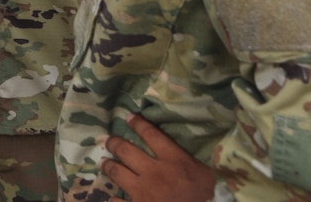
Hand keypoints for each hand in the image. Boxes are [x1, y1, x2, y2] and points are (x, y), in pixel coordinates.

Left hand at [101, 114, 216, 201]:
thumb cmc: (207, 195)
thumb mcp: (207, 173)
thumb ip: (194, 159)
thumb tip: (196, 144)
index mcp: (173, 160)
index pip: (151, 134)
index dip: (139, 124)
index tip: (129, 118)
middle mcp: (154, 172)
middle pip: (126, 151)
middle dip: (114, 143)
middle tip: (108, 140)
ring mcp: (143, 191)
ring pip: (117, 172)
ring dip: (109, 166)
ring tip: (103, 162)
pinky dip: (114, 200)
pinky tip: (111, 197)